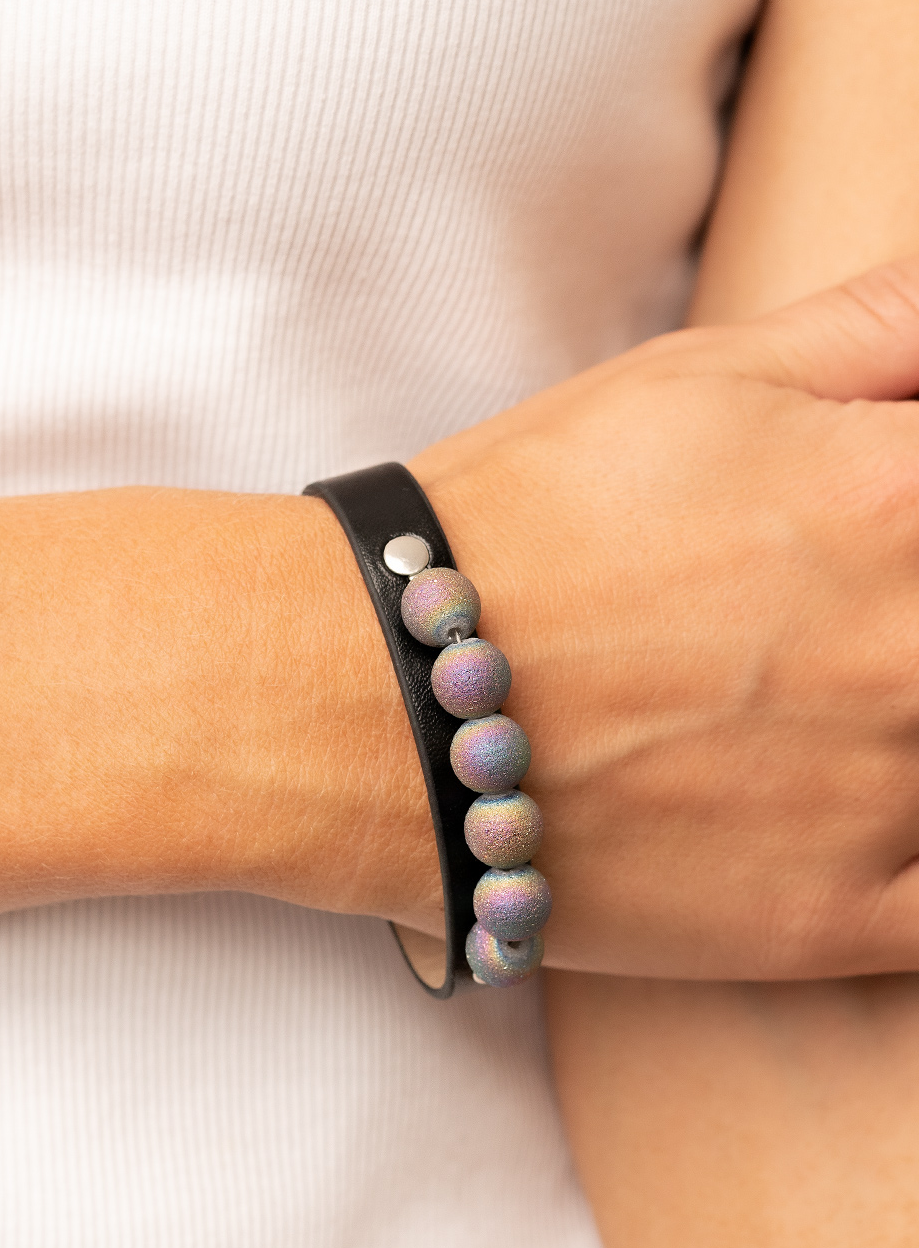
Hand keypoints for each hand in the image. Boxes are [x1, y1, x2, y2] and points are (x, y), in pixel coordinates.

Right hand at [411, 260, 918, 979]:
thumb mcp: (704, 375)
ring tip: (812, 701)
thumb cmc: (528, 521)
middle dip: (906, 619)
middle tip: (828, 626)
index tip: (886, 538)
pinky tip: (856, 808)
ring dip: (912, 726)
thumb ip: (881, 328)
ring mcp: (889, 801)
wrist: (381, 699)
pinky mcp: (837, 919)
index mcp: (908, 502)